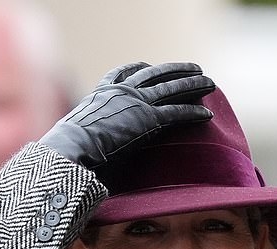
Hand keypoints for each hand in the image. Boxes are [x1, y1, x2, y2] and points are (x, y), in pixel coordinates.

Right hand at [40, 61, 214, 168]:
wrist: (70, 148)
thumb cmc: (67, 151)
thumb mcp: (74, 137)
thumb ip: (83, 138)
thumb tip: (77, 155)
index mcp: (101, 93)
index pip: (122, 73)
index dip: (138, 68)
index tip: (148, 66)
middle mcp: (121, 92)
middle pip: (155, 75)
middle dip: (176, 70)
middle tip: (193, 68)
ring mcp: (136, 103)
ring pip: (171, 89)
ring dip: (193, 84)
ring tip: (209, 83)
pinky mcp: (148, 120)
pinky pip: (177, 113)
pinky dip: (194, 112)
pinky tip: (208, 114)